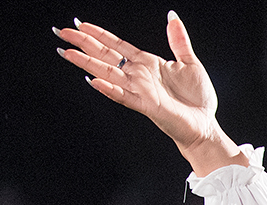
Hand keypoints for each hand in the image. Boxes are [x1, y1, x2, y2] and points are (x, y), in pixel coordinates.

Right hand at [56, 14, 238, 171]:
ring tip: (67, 52)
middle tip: (61, 32)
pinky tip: (93, 81)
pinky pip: (123, 95)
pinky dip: (108, 88)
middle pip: (105, 55)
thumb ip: (179, 41)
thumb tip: (172, 17)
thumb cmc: (197, 99)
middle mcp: (138, 76)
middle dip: (83, 43)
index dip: (98, 34)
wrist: (205, 124)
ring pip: (107, 73)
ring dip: (86, 62)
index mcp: (147, 64)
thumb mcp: (189, 63)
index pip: (117, 45)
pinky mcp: (146, 105)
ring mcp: (140, 90)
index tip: (79, 23)